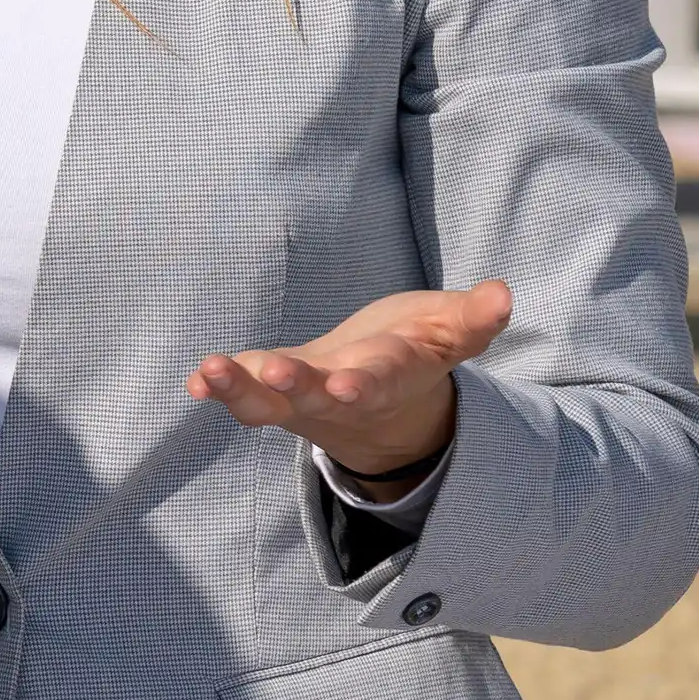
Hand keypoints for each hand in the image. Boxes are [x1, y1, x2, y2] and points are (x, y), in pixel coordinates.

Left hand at [188, 283, 514, 492]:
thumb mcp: (448, 332)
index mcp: (390, 375)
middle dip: (297, 387)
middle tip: (273, 374)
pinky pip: (244, 396)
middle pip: (318, 397)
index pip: (379, 379)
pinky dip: (220, 390)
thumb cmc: (414, 350)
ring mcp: (302, 398)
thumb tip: (504, 295)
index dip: (364, 382)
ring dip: (240, 391)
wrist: (383, 402)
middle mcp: (342, 395)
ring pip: (269, 404)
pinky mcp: (270, 392)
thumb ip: (472, 319)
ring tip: (210, 372)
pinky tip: (194, 379)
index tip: (346, 385)